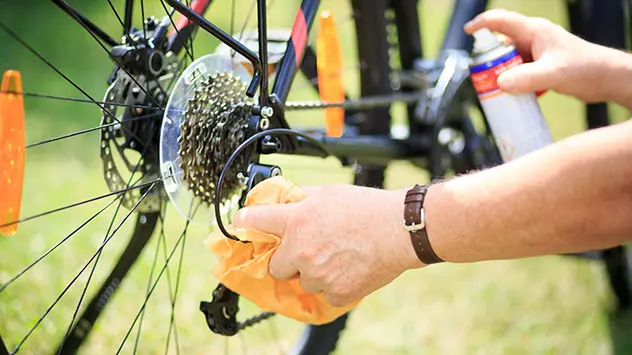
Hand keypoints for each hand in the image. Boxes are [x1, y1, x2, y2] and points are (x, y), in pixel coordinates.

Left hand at [233, 184, 422, 306]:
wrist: (399, 230)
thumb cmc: (368, 208)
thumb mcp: (329, 193)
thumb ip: (304, 199)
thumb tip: (289, 200)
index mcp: (296, 221)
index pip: (255, 220)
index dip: (245, 222)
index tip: (240, 223)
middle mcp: (301, 249)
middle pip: (276, 266)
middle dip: (288, 260)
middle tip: (308, 251)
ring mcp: (317, 274)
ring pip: (304, 281)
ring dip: (314, 273)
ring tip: (338, 257)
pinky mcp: (336, 293)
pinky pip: (325, 294)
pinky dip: (335, 286)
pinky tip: (350, 270)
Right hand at [464, 9, 615, 102]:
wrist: (607, 79)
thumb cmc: (585, 69)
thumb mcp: (553, 74)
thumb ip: (526, 79)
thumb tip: (499, 84)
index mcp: (534, 31)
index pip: (501, 21)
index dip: (482, 23)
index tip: (467, 32)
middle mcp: (534, 39)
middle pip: (501, 45)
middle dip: (488, 60)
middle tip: (482, 78)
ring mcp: (537, 53)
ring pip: (508, 60)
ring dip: (499, 73)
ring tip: (494, 90)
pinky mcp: (541, 66)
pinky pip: (517, 71)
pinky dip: (511, 81)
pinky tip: (512, 95)